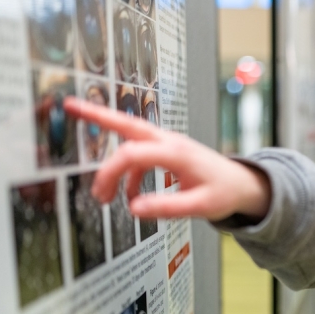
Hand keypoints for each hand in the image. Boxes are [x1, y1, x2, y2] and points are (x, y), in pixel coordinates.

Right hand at [63, 97, 270, 220]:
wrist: (244, 184)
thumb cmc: (226, 193)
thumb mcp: (201, 206)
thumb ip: (167, 207)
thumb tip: (134, 209)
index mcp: (177, 152)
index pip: (133, 154)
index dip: (111, 172)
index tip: (102, 195)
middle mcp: (170, 141)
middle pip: (128, 124)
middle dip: (98, 115)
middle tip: (70, 105)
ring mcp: (169, 143)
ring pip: (131, 137)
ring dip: (112, 160)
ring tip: (102, 193)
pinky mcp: (169, 151)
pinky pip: (141, 155)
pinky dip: (130, 173)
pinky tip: (130, 196)